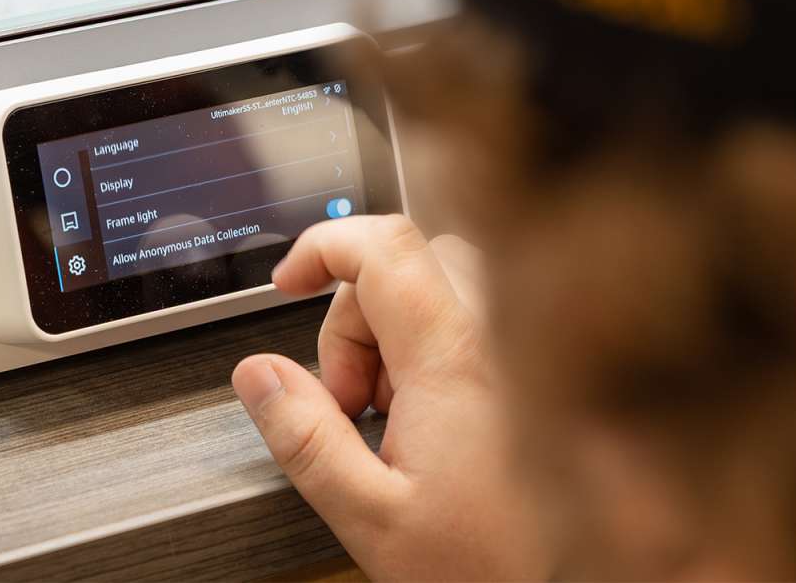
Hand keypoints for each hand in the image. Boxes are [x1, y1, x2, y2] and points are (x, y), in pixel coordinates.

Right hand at [232, 216, 547, 580]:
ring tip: (392, 417)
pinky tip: (432, 419)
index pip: (383, 246)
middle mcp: (500, 340)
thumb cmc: (488, 568)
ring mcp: (524, 351)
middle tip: (348, 401)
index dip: (322, 247)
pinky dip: (434, 348)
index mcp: (454, 361)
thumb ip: (304, 438)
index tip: (288, 282)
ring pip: (441, 285)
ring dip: (394, 335)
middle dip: (354, 319)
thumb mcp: (370, 517)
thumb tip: (258, 374)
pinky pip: (475, 317)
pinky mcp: (538, 371)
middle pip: (405, 265)